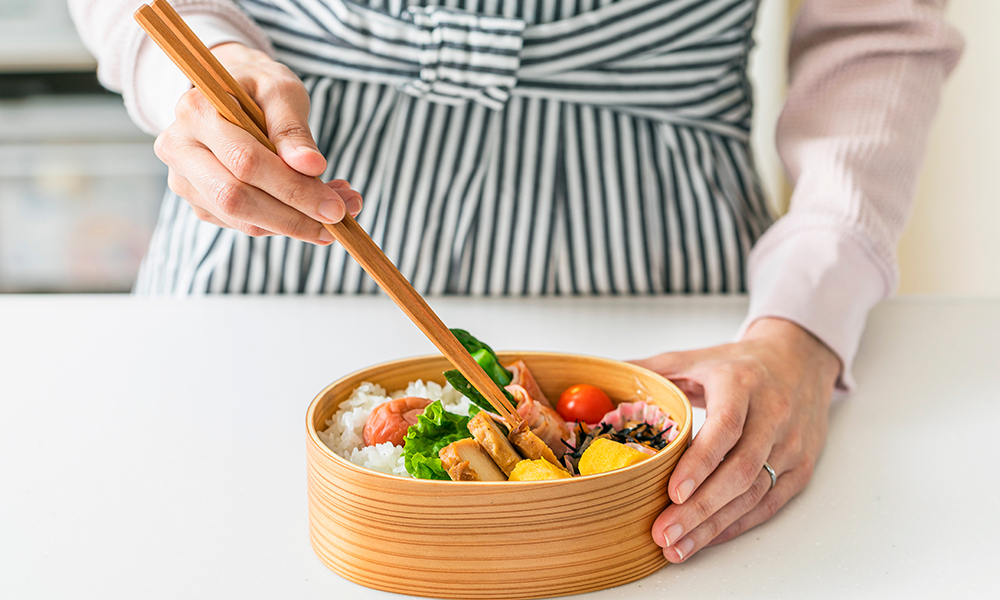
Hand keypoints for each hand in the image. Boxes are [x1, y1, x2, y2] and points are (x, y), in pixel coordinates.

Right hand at [153, 43, 361, 243]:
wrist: (230, 93)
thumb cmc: (257, 87)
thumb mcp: (281, 90)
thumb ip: (294, 128)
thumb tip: (311, 167)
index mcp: (196, 112)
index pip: (245, 162)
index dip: (293, 188)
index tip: (337, 206)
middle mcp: (180, 148)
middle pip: (236, 199)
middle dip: (294, 217)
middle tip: (339, 221)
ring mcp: (185, 180)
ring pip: (242, 220)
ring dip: (294, 224)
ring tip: (336, 211)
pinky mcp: (200, 202)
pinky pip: (245, 225)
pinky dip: (283, 224)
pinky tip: (311, 209)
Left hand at [631, 317, 840, 562]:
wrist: (801, 359)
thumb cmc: (739, 364)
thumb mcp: (694, 358)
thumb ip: (650, 369)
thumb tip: (607, 374)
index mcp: (742, 384)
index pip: (725, 428)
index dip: (700, 463)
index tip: (673, 492)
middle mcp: (772, 415)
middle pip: (740, 471)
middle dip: (700, 508)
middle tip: (665, 533)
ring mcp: (791, 444)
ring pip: (755, 494)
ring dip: (715, 525)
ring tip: (678, 546)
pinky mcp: (801, 466)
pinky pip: (769, 503)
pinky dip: (737, 524)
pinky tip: (708, 537)